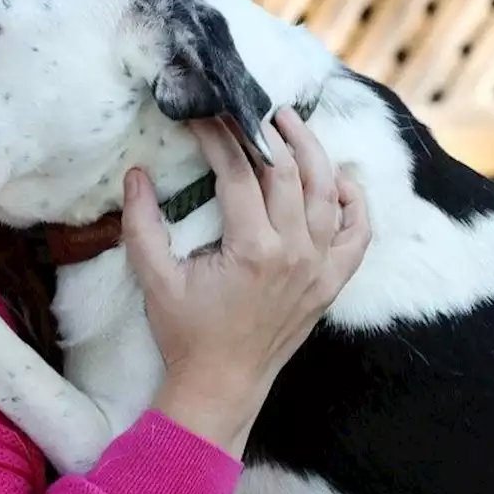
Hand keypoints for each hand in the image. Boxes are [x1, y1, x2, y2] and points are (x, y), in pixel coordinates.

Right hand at [121, 107, 370, 456]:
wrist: (222, 385)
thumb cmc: (187, 334)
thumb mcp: (154, 278)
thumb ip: (142, 224)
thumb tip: (136, 174)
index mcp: (252, 249)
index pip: (239, 173)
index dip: (219, 137)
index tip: (203, 116)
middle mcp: (295, 253)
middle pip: (290, 172)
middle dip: (268, 132)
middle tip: (249, 108)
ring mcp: (319, 267)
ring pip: (328, 192)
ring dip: (312, 152)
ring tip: (290, 123)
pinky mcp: (331, 282)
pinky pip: (357, 234)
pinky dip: (354, 202)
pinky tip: (339, 178)